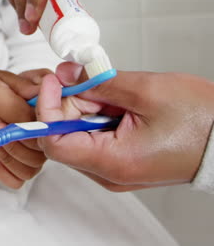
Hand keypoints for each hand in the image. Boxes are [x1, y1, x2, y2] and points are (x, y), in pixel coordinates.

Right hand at [0, 69, 44, 188]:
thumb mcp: (4, 76)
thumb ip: (30, 84)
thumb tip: (54, 89)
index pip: (29, 117)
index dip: (46, 117)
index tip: (53, 112)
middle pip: (29, 142)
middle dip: (44, 136)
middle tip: (46, 126)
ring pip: (27, 164)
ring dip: (37, 153)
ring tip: (34, 138)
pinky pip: (14, 177)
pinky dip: (22, 170)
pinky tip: (20, 155)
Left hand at [36, 63, 213, 191]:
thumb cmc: (199, 119)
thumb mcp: (145, 90)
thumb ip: (98, 82)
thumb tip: (65, 75)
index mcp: (113, 162)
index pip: (54, 141)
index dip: (47, 106)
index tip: (54, 80)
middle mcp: (110, 173)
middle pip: (66, 135)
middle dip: (73, 101)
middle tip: (95, 79)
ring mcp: (116, 169)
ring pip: (81, 134)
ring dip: (90, 106)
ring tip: (119, 93)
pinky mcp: (123, 161)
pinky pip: (97, 137)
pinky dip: (100, 115)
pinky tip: (121, 103)